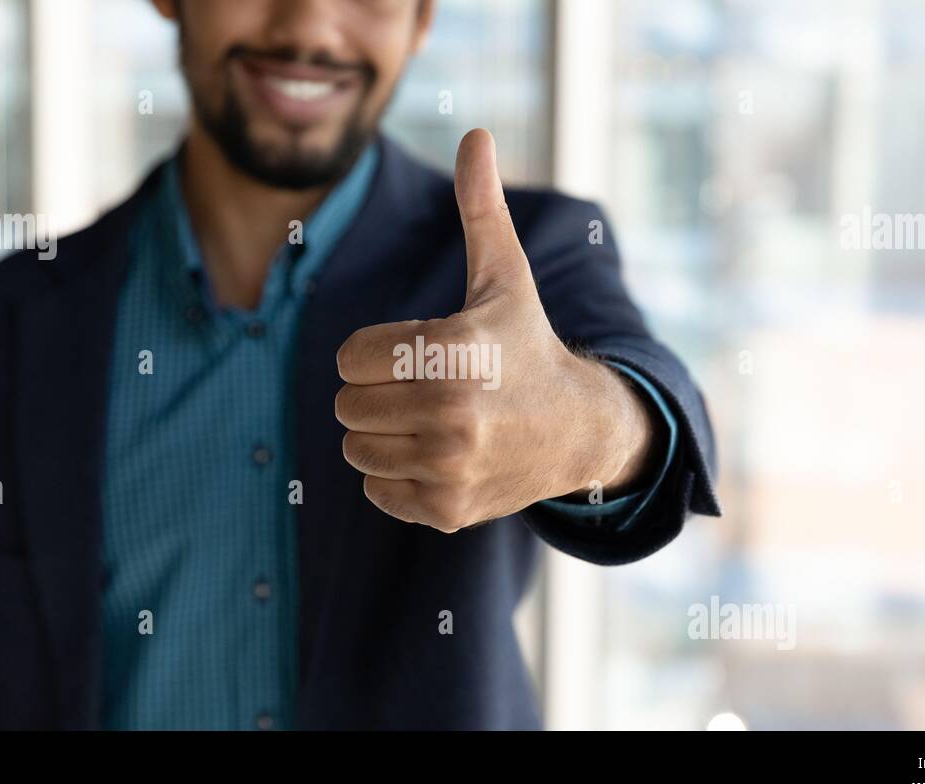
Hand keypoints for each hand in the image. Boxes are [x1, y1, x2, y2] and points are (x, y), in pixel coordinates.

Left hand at [335, 129, 654, 532]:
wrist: (578, 430)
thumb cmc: (526, 344)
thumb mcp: (504, 277)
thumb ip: (479, 209)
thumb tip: (474, 132)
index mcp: (452, 351)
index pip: (349, 356)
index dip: (376, 351)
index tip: (419, 353)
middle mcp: (450, 414)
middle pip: (346, 404)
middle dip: (375, 391)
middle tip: (423, 387)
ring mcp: (449, 468)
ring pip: (355, 449)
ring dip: (383, 433)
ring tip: (432, 421)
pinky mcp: (447, 509)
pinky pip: (377, 490)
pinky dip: (397, 475)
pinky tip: (441, 456)